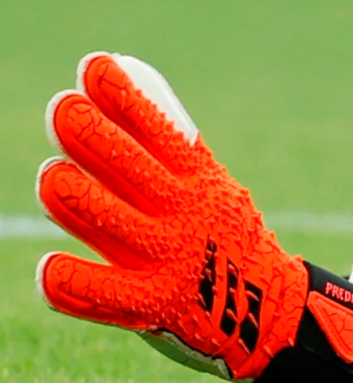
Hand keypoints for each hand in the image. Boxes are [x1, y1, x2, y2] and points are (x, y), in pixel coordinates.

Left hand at [37, 53, 352, 382]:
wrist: (272, 316)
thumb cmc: (230, 242)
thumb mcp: (216, 187)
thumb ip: (174, 145)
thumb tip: (130, 78)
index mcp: (198, 181)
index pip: (157, 128)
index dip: (124, 96)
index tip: (94, 67)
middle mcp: (181, 214)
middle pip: (124, 165)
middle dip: (88, 132)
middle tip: (63, 109)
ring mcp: (164, 258)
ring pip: (102, 216)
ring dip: (71, 192)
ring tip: (55, 177)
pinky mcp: (150, 305)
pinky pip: (97, 292)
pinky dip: (68, 281)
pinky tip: (51, 269)